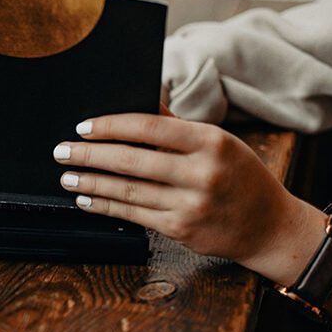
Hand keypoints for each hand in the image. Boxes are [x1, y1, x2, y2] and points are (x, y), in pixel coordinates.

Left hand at [53, 111, 327, 285]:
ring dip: (91, 182)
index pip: (150, 127)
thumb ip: (177, 125)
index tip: (84, 126)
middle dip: (90, 155)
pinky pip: (134, 214)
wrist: (269, 226)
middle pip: (132, 160)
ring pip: (128, 191)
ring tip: (67, 176)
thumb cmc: (239, 175)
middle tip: (62, 151)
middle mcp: (202, 173)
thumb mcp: (220, 141)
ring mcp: (191, 204)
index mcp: (211, 142)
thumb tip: (137, 101)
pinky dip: (106, 206)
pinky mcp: (182, 229)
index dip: (112, 126)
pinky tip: (87, 199)